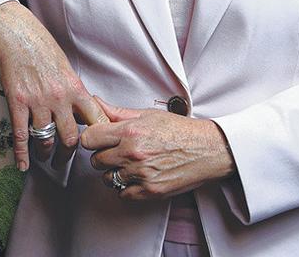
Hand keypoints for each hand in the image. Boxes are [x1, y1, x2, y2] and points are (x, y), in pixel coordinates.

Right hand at [0, 1, 107, 170]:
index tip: (97, 148)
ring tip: (45, 158)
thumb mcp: (66, 67)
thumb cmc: (40, 46)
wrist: (14, 33)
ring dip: (46, 154)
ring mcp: (37, 101)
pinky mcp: (18, 102)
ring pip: (46, 139)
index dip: (99, 139)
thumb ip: (73, 90)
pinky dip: (21, 153)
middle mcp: (59, 98)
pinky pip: (21, 134)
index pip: (96, 122)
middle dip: (68, 155)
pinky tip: (22, 163)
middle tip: (65, 161)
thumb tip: (80, 109)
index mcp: (75, 88)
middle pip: (71, 138)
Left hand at [81, 98, 235, 201]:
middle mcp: (133, 153)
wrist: (209, 149)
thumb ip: (117, 112)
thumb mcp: (147, 115)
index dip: (92, 139)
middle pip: (96, 160)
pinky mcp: (151, 191)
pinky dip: (126, 187)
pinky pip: (123, 194)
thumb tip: (95, 102)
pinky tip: (136, 177)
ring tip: (128, 165)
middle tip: (116, 152)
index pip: (89, 139)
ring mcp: (141, 174)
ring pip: (107, 178)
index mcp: (130, 132)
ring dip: (114, 173)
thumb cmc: (180, 131)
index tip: (99, 139)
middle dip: (103, 155)